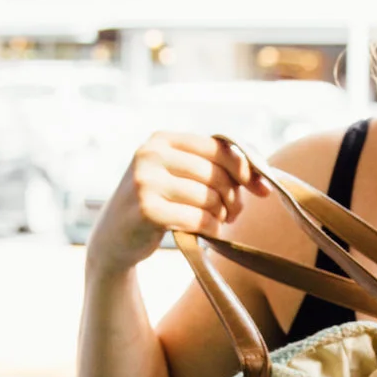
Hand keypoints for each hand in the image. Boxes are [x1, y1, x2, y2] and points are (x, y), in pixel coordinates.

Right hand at [86, 132, 269, 275]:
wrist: (113, 238)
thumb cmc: (155, 204)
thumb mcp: (175, 175)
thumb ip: (211, 168)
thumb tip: (263, 177)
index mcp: (161, 139)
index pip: (218, 147)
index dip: (246, 168)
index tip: (261, 189)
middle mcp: (151, 154)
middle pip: (216, 173)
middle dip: (233, 197)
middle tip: (233, 214)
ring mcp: (145, 181)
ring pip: (209, 197)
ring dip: (221, 215)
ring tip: (218, 222)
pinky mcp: (147, 210)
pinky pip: (198, 218)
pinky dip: (212, 229)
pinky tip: (210, 233)